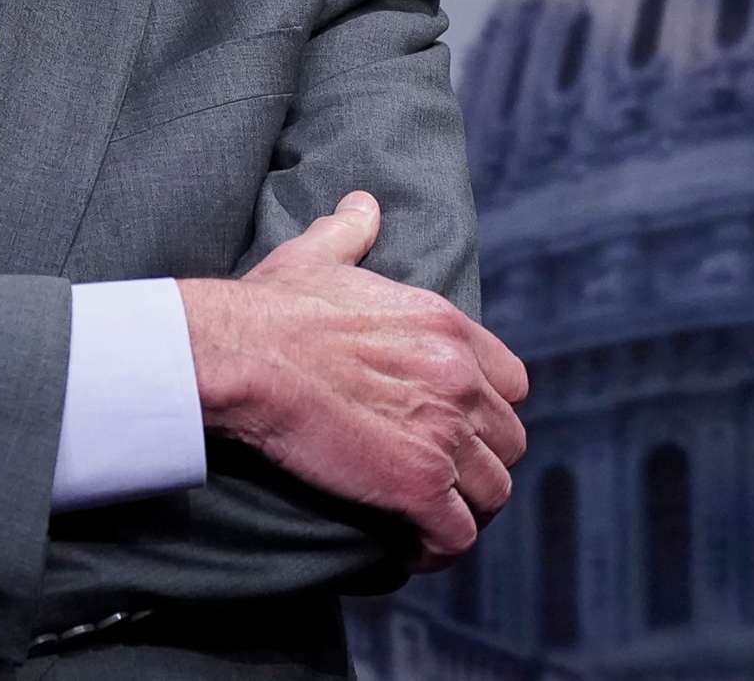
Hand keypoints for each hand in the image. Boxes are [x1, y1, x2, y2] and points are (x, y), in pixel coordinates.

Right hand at [177, 191, 529, 567]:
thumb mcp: (318, 255)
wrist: (241, 356)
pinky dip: (437, 548)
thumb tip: (363, 205)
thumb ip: (351, 232)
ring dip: (463, 509)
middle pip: (508, 441)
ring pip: (492, 493)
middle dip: (479, 463)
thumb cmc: (271, 309)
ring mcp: (442, 434)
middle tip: (439, 478)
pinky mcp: (416, 485)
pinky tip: (408, 547)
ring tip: (427, 519)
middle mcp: (458, 378)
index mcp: (446, 326)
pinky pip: (456, 535)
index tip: (456, 424)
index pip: (512, 382)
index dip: (487, 409)